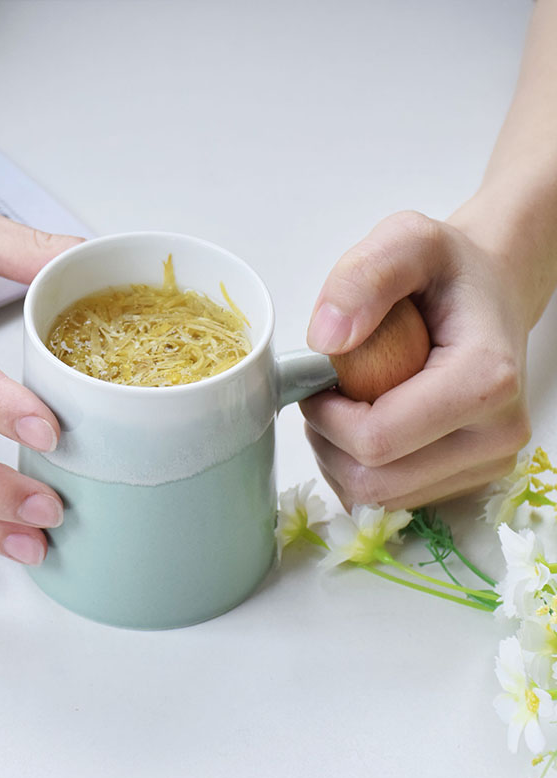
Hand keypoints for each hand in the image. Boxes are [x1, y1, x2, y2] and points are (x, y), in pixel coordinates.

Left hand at [299, 210, 532, 510]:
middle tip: (325, 395)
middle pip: (374, 482)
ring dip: (339, 458)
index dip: (326, 417)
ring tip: (345, 405)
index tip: (316, 381)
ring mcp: (488, 464)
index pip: (377, 440)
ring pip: (379, 499)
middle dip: (328, 442)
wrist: (490, 294)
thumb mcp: (406, 240)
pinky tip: (363, 426)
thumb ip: (364, 277)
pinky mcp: (470, 479)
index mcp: (486, 379)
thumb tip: (327, 340)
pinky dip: (360, 469)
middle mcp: (498, 435)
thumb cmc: (447, 272)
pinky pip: (392, 500)